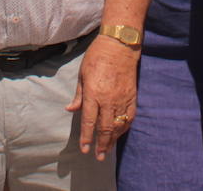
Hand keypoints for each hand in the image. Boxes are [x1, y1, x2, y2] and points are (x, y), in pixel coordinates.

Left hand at [65, 35, 138, 159]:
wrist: (120, 45)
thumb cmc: (97, 57)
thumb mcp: (82, 74)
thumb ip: (79, 95)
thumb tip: (71, 109)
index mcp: (94, 93)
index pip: (89, 121)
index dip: (86, 137)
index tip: (84, 149)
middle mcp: (108, 99)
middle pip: (105, 128)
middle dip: (101, 144)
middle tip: (98, 156)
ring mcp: (122, 98)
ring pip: (118, 125)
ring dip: (113, 139)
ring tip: (108, 149)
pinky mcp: (132, 96)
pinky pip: (129, 116)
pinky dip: (124, 127)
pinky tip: (120, 133)